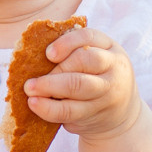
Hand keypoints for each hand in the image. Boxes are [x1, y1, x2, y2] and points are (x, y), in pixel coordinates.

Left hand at [25, 26, 143, 142]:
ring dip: (50, 87)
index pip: (89, 36)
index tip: (48, 54)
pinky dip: (50, 108)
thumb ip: (73, 53)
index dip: (66, 43)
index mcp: (110, 48)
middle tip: (33, 79)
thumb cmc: (96, 78)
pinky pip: (72, 111)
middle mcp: (114, 68)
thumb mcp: (96, 59)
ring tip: (30, 91)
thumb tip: (33, 53)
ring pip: (79, 86)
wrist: (121, 114)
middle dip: (57, 68)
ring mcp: (108, 92)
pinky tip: (35, 104)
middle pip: (85, 61)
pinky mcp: (97, 112)